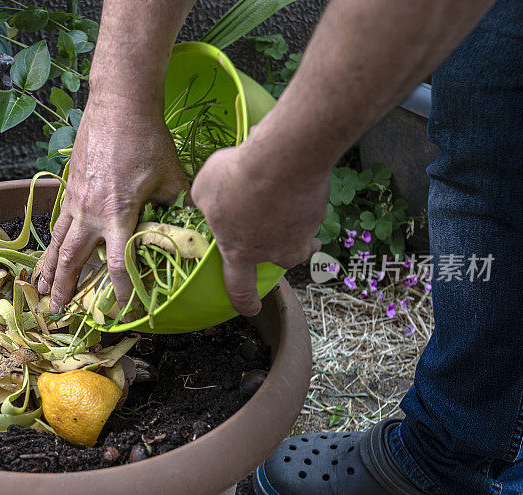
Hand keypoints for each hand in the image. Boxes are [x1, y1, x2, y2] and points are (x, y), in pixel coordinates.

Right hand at [38, 91, 188, 312]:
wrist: (118, 105)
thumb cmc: (147, 139)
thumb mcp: (171, 177)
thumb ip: (177, 208)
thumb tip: (189, 230)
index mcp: (118, 213)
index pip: (116, 264)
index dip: (122, 290)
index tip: (125, 310)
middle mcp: (91, 211)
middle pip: (73, 259)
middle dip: (64, 287)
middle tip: (56, 310)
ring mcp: (76, 199)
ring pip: (58, 241)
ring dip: (48, 268)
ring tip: (39, 289)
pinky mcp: (69, 186)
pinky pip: (58, 222)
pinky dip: (52, 241)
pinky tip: (50, 251)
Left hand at [192, 138, 327, 316]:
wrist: (284, 158)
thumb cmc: (238, 176)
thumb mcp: (204, 188)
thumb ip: (205, 202)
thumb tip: (207, 200)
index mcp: (239, 251)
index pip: (240, 289)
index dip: (245, 302)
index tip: (252, 309)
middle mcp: (274, 251)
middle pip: (281, 260)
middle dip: (280, 250)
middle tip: (274, 232)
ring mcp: (301, 234)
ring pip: (300, 236)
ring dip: (294, 225)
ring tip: (284, 201)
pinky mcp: (318, 212)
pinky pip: (309, 211)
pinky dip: (301, 198)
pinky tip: (291, 178)